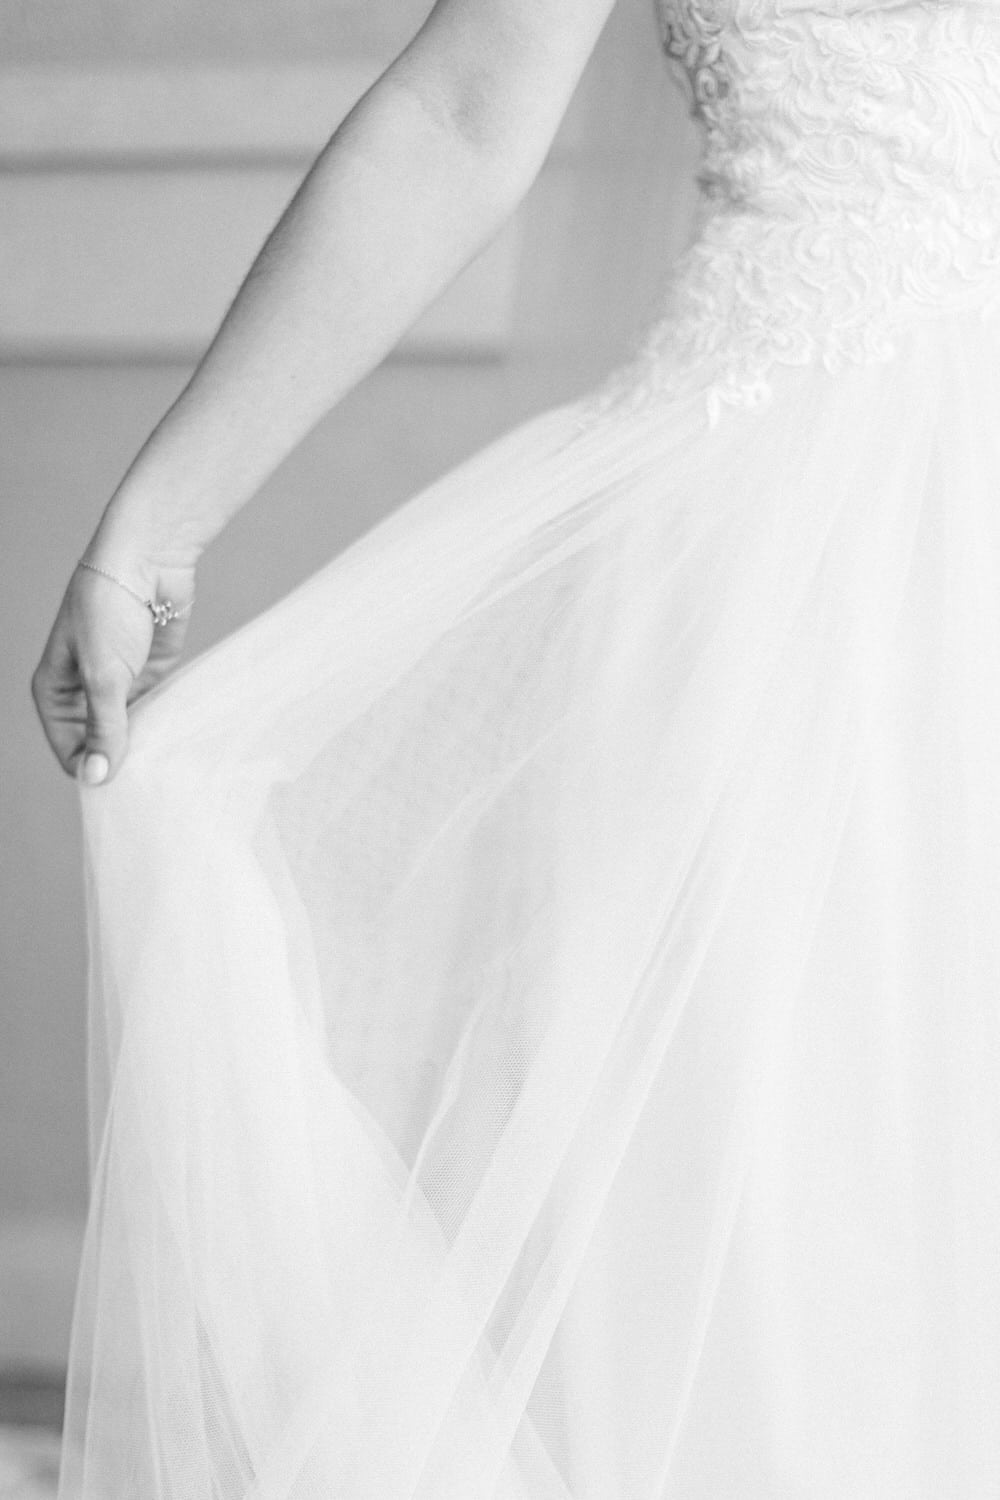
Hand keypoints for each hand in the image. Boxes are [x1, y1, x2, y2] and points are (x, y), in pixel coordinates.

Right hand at [31, 546, 195, 786]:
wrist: (149, 557)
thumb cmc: (110, 607)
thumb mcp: (103, 675)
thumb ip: (104, 729)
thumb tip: (96, 777)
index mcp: (55, 689)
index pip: (69, 748)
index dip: (91, 769)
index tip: (121, 790)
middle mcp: (83, 689)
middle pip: (99, 742)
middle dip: (120, 759)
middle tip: (149, 782)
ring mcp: (118, 682)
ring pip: (130, 729)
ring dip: (145, 743)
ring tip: (167, 766)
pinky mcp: (151, 673)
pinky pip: (156, 710)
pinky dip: (165, 723)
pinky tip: (181, 741)